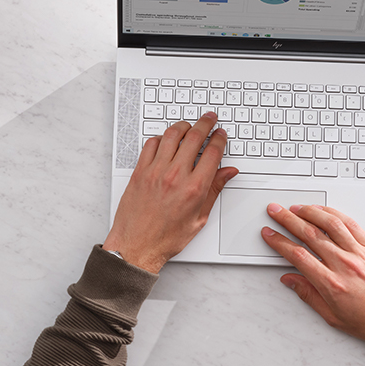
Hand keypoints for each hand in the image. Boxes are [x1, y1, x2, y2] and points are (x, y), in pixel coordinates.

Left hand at [103, 113, 238, 272]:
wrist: (136, 246)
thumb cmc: (166, 237)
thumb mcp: (199, 218)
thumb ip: (214, 190)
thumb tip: (228, 173)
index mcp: (194, 188)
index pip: (212, 152)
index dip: (219, 139)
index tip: (221, 134)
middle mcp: (175, 176)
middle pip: (194, 137)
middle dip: (205, 124)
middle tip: (210, 118)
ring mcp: (155, 172)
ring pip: (172, 135)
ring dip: (183, 126)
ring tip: (189, 125)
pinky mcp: (139, 172)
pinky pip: (150, 145)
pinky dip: (160, 138)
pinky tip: (166, 141)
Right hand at [261, 204, 364, 341]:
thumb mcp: (332, 316)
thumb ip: (308, 295)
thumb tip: (290, 280)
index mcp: (331, 283)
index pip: (297, 255)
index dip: (279, 242)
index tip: (269, 234)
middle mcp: (344, 264)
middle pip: (310, 234)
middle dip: (288, 220)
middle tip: (276, 212)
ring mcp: (359, 253)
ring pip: (330, 224)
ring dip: (310, 212)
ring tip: (296, 207)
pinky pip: (351, 224)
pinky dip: (335, 214)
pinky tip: (324, 211)